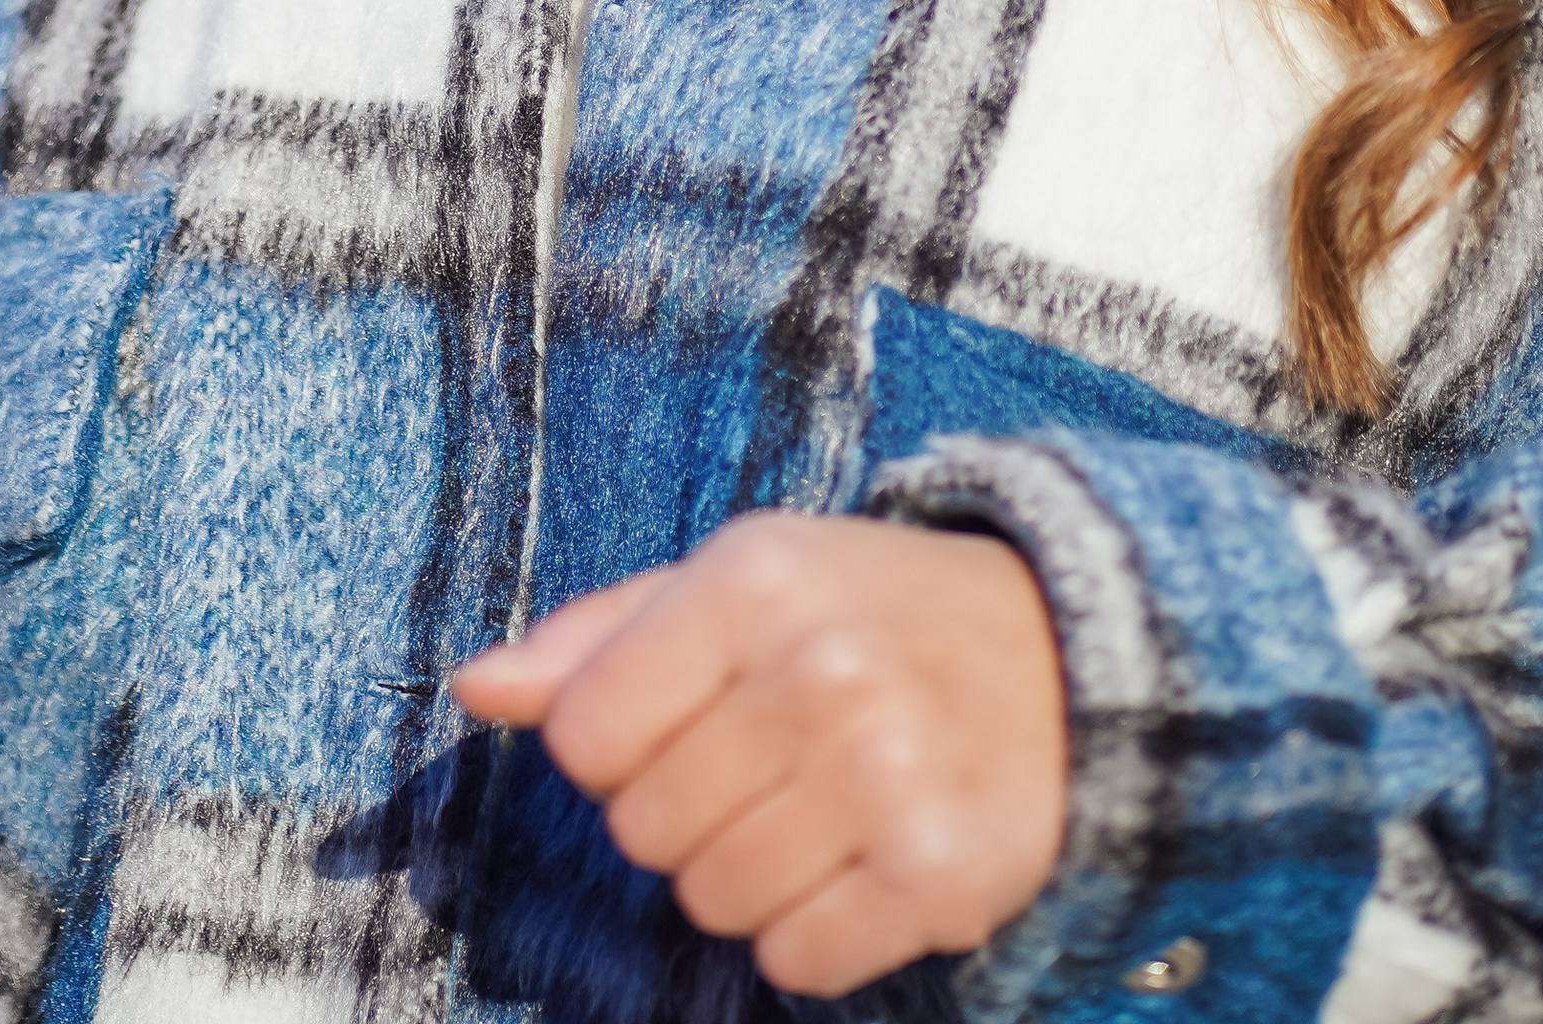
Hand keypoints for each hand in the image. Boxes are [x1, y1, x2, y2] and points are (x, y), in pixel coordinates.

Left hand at [450, 513, 1067, 996]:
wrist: (1068, 655)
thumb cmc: (870, 614)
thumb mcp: (742, 580)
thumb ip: (603, 638)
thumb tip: (475, 687)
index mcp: (754, 582)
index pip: (586, 735)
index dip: (617, 749)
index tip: (686, 723)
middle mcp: (819, 672)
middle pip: (643, 831)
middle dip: (687, 815)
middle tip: (769, 766)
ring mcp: (886, 778)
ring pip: (713, 903)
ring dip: (750, 877)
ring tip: (820, 811)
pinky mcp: (940, 876)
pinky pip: (797, 963)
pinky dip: (818, 933)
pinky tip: (867, 860)